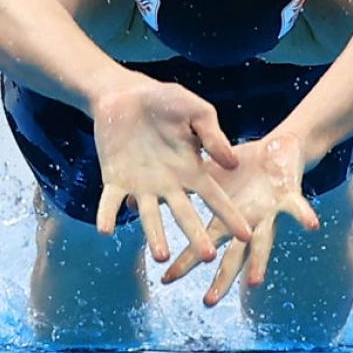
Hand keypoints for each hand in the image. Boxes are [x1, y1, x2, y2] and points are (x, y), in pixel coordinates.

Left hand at [92, 75, 251, 262]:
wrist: (126, 95)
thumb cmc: (166, 101)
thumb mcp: (196, 111)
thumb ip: (212, 135)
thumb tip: (231, 163)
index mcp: (191, 170)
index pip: (214, 197)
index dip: (230, 215)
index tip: (246, 234)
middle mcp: (169, 185)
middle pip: (185, 215)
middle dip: (196, 235)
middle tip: (208, 256)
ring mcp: (141, 186)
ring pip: (150, 216)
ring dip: (154, 235)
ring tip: (161, 256)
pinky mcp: (115, 181)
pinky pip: (110, 202)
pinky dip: (107, 215)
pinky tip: (106, 230)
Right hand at [161, 132, 319, 304]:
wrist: (280, 148)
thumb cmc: (244, 164)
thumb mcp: (208, 170)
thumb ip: (184, 182)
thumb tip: (148, 188)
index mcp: (226, 218)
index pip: (202, 243)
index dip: (186, 261)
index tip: (167, 279)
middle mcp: (246, 222)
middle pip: (233, 256)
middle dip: (222, 279)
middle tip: (208, 301)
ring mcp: (268, 213)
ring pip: (263, 242)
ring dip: (260, 262)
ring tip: (255, 282)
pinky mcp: (289, 196)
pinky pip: (298, 207)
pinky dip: (303, 216)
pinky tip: (311, 226)